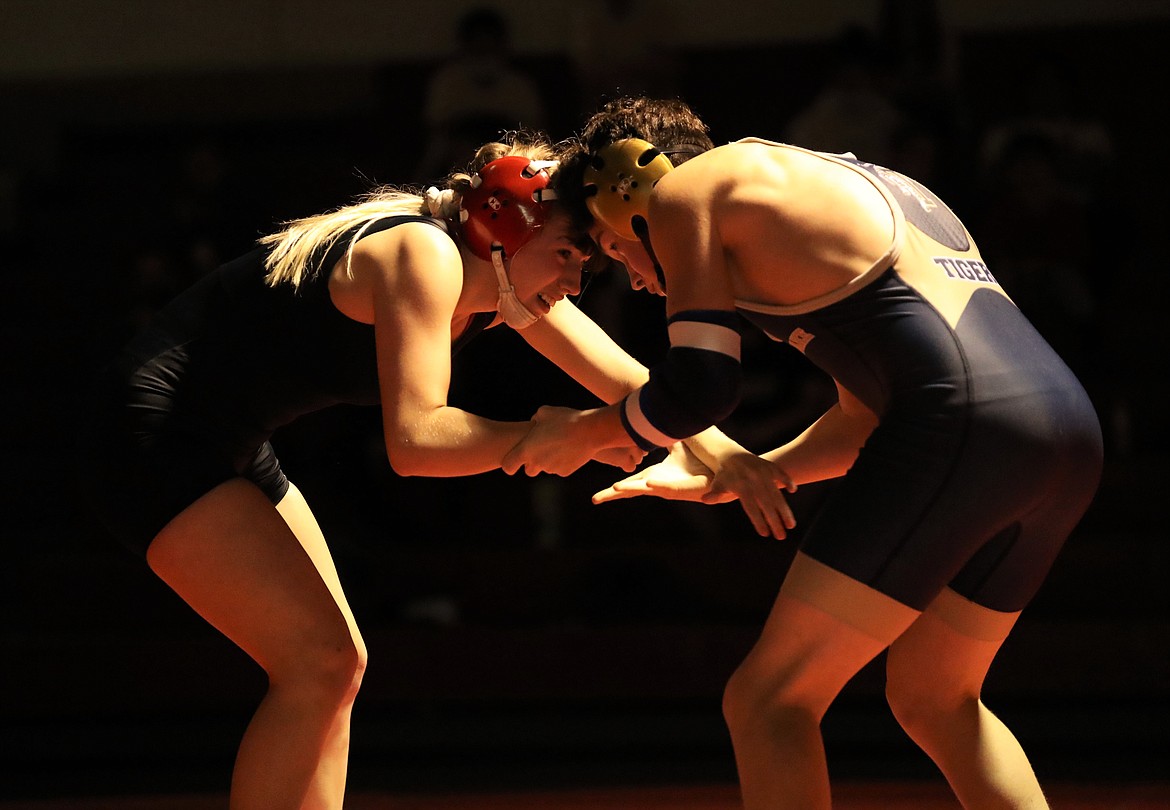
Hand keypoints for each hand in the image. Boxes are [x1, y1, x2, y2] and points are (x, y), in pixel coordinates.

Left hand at [502, 405, 598, 476]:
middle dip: (532, 463)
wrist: (590, 431)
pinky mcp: (565, 472)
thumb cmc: (565, 419)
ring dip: (549, 460)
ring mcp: (552, 469)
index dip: (509, 464)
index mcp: (527, 450)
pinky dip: (562, 462)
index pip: (508, 466)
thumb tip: (535, 422)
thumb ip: (535, 419)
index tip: (513, 461)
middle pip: (529, 471)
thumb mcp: (545, 411)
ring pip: (546, 468)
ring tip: (559, 444)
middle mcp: (537, 463)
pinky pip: (560, 468)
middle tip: (541, 449)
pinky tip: (569, 449)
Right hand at [593, 442, 716, 502]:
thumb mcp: (676, 445)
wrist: (720, 472)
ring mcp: (668, 488)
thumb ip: (663, 437)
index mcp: (654, 476)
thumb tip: (652, 423)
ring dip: (630, 489)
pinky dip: (657, 485)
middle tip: (595, 499)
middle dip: (613, 495)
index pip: (630, 483)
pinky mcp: (682, 489)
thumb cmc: (699, 462)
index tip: (598, 495)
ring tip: (614, 489)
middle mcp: (658, 485)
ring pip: (645, 490)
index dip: (615, 488)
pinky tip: (647, 484)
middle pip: (630, 491)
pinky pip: (667, 487)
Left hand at [704, 452, 796, 538]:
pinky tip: (793, 490)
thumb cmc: (723, 476)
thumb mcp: (717, 485)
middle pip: (767, 504)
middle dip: (775, 521)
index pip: (751, 507)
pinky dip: (787, 480)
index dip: (758, 521)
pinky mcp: (770, 466)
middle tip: (781, 537)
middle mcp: (754, 480)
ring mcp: (764, 472)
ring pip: (777, 493)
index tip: (765, 534)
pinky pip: (781, 473)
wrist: (730, 455)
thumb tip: (705, 500)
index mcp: (741, 486)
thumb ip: (715, 494)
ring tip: (791, 525)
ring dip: (785, 510)